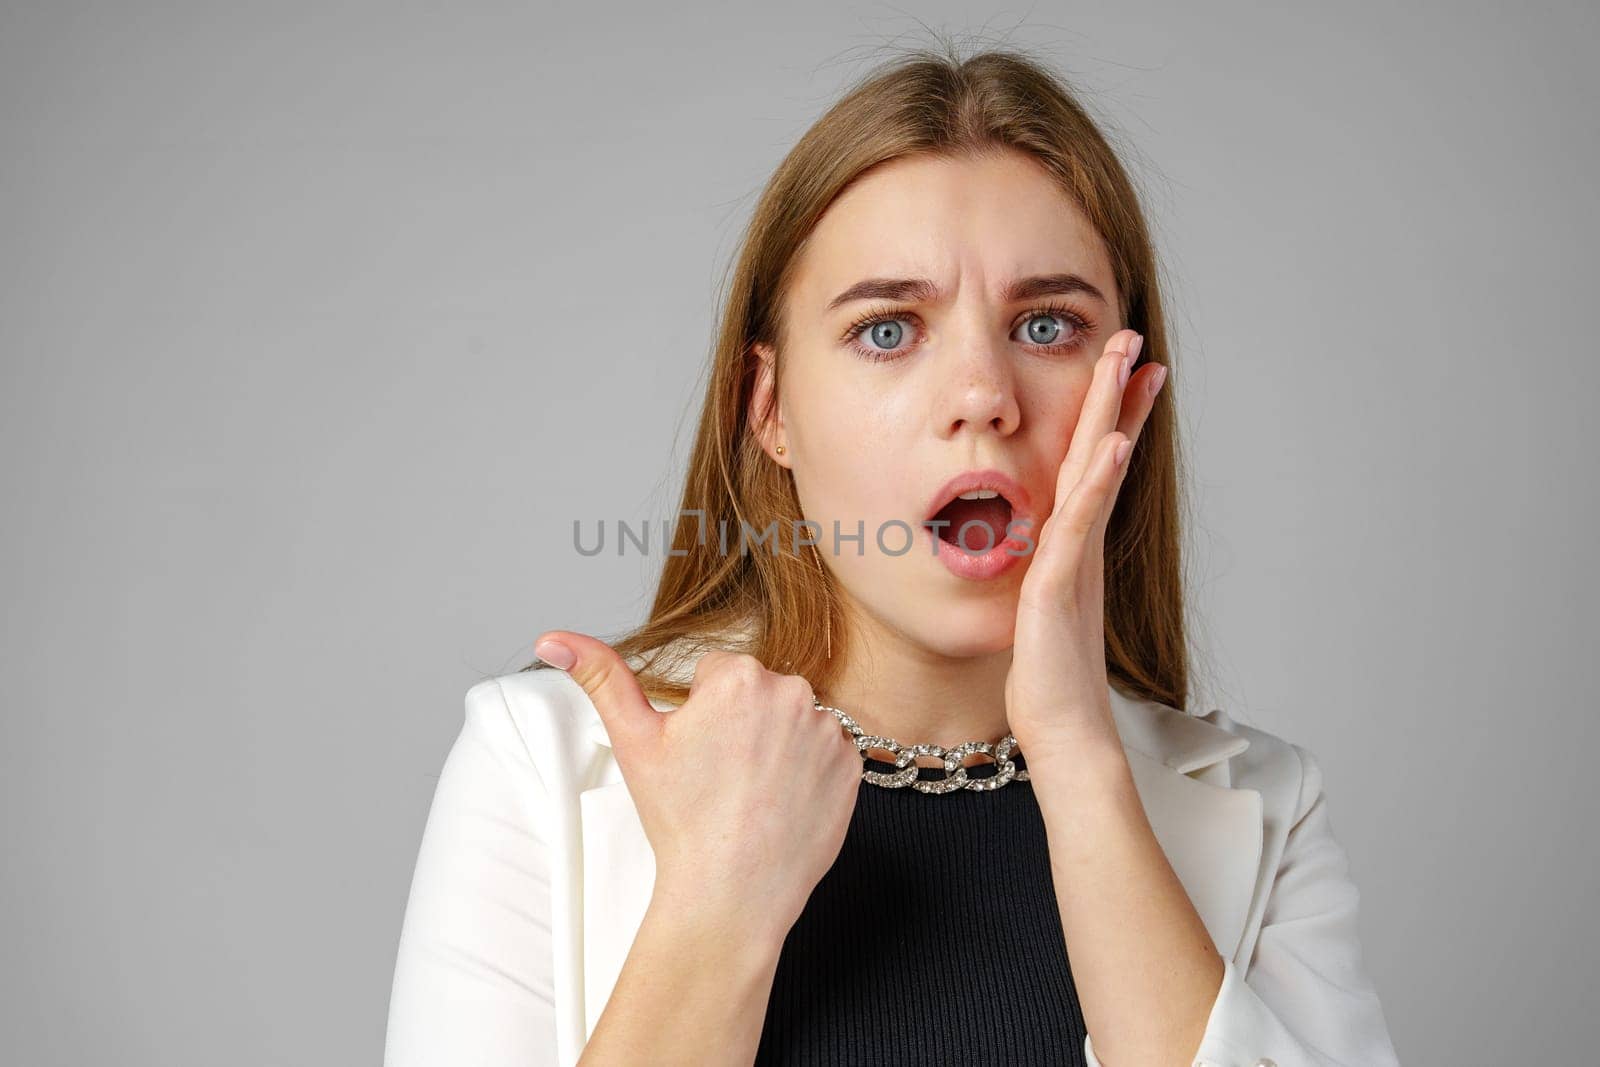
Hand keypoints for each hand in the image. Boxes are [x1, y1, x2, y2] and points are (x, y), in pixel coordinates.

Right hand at [533, 634, 861, 940]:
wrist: (731, 892)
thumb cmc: (681, 820)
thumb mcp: (634, 742)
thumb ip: (600, 677)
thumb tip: (553, 638)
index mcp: (738, 676)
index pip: (717, 676)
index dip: (701, 715)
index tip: (698, 755)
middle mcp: (792, 692)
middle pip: (758, 693)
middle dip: (741, 723)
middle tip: (721, 777)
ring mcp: (828, 730)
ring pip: (793, 720)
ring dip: (777, 744)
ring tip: (751, 792)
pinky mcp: (852, 765)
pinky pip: (826, 752)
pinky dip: (808, 771)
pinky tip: (782, 801)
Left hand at [1004, 328, 1165, 764]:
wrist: (1064, 732)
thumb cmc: (1049, 681)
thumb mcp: (1041, 612)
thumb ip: (1044, 576)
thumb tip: (1039, 555)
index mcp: (1075, 546)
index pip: (1097, 467)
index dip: (1116, 418)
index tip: (1130, 372)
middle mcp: (1082, 544)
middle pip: (1104, 453)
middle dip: (1119, 395)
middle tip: (1136, 340)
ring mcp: (1077, 560)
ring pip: (1097, 474)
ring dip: (1113, 416)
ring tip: (1132, 363)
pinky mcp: (1061, 584)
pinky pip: (1080, 523)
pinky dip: (1096, 482)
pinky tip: (1111, 445)